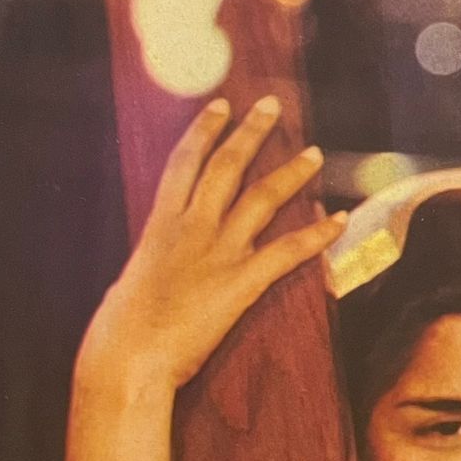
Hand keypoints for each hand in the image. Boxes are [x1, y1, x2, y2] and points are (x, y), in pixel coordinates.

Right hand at [78, 94, 345, 394]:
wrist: (128, 355)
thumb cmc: (121, 331)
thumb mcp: (133, 282)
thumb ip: (152, 264)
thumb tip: (156, 265)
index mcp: (160, 225)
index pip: (184, 163)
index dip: (204, 131)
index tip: (220, 106)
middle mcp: (190, 228)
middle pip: (225, 167)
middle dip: (250, 133)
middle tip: (271, 106)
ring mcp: (218, 252)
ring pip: (261, 198)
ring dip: (291, 173)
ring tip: (313, 153)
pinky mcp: (241, 282)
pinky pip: (288, 251)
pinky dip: (317, 235)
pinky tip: (339, 221)